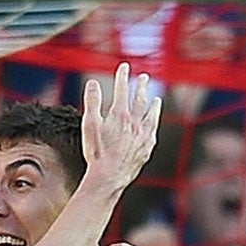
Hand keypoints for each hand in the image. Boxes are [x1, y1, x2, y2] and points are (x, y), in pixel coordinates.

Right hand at [81, 63, 160, 192]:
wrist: (109, 177)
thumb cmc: (96, 153)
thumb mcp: (89, 124)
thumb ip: (92, 102)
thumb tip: (93, 83)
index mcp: (120, 114)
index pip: (122, 90)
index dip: (122, 77)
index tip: (124, 67)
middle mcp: (135, 123)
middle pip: (140, 100)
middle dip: (141, 87)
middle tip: (144, 78)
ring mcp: (143, 136)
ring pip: (151, 116)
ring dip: (154, 106)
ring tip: (156, 100)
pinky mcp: (146, 150)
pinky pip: (153, 134)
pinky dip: (153, 127)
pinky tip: (153, 126)